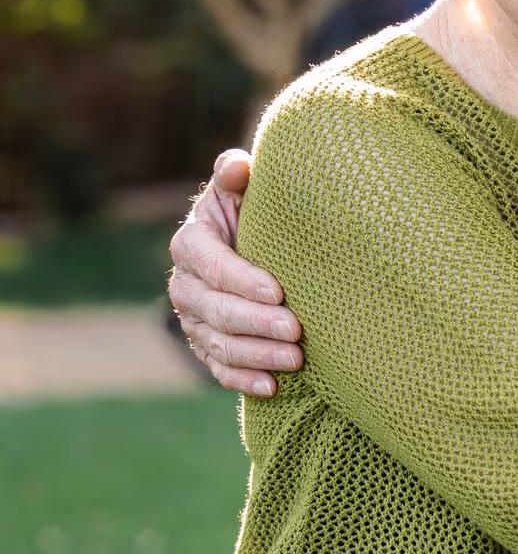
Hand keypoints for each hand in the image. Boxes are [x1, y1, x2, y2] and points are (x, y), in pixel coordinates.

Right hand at [168, 149, 301, 396]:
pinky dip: (244, 378)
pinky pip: (219, 367)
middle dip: (256, 322)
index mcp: (191, 242)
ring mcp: (192, 318)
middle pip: (215, 309)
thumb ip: (236, 174)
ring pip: (219, 343)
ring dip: (257, 354)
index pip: (211, 264)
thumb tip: (238, 167)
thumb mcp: (242, 186)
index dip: (242, 280)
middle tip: (297, 330)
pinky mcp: (205, 343)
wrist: (249, 239)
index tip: (280, 291)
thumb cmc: (252, 206)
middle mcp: (184, 284)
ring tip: (297, 359)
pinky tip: (273, 386)